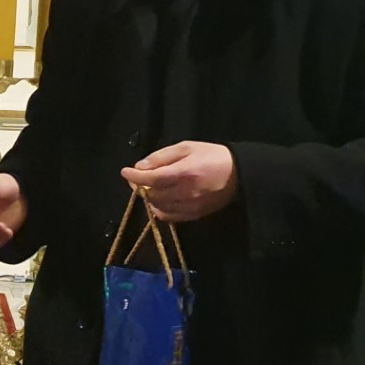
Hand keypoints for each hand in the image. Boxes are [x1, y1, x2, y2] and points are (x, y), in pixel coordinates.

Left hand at [120, 142, 238, 222]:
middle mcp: (186, 192)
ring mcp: (191, 206)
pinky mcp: (195, 215)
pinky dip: (159, 209)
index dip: (135, 176)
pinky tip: (160, 200)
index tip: (125, 172)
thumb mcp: (187, 147)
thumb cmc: (212, 155)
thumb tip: (140, 167)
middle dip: (140, 187)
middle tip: (137, 178)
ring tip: (150, 188)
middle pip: (152, 195)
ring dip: (149, 198)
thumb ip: (161, 157)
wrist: (239, 174)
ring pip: (159, 208)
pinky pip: (169, 217)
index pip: (152, 179)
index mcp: (184, 173)